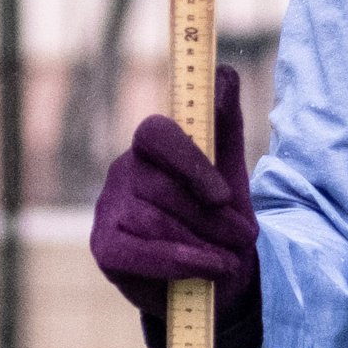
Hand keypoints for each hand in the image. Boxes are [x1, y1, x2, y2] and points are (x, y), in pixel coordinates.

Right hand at [90, 68, 261, 347]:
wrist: (218, 274)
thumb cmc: (221, 218)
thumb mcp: (231, 173)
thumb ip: (225, 124)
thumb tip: (225, 73)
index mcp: (154, 145)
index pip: (156, 134)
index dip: (188, 163)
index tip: (223, 196)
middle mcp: (125, 170)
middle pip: (163, 189)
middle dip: (211, 219)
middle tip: (244, 237)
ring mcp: (109, 207)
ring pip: (153, 223)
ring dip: (200, 246)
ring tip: (227, 260)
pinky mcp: (104, 245)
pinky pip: (136, 253)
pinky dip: (175, 263)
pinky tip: (205, 270)